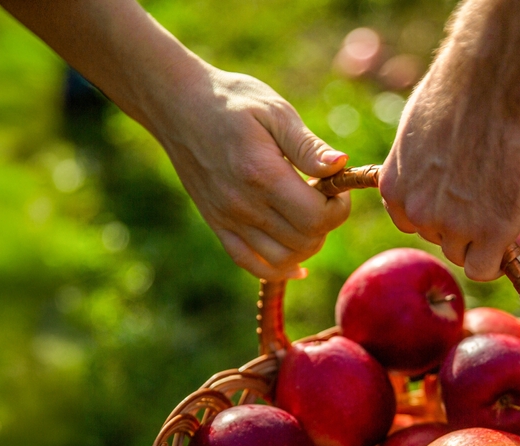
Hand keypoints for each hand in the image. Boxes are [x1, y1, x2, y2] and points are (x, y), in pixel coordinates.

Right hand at [158, 67, 350, 279]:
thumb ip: (308, 146)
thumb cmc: (233, 101)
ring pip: (283, 259)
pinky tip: (295, 261)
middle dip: (326, 222)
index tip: (336, 185)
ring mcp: (227, 219)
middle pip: (305, 241)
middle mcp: (243, 204)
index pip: (317, 218)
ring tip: (306, 214)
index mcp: (263, 174)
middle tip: (321, 195)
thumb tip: (341, 166)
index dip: (339, 207)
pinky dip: (278, 269)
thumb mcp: (276, 111)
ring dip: (307, 244)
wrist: (178, 105)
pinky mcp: (217, 225)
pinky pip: (251, 264)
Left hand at [379, 58, 519, 281]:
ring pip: (466, 254)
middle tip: (494, 193)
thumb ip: (424, 164)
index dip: (442, 212)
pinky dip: (499, 259)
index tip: (464, 199)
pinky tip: (514, 233)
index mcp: (394, 186)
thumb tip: (441, 178)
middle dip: (466, 223)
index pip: (413, 222)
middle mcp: (416, 211)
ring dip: (485, 236)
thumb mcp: (423, 129)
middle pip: (441, 238)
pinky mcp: (489, 233)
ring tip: (507, 197)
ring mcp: (452, 226)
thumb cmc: (468, 91)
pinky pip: (486, 269)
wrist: (501, 80)